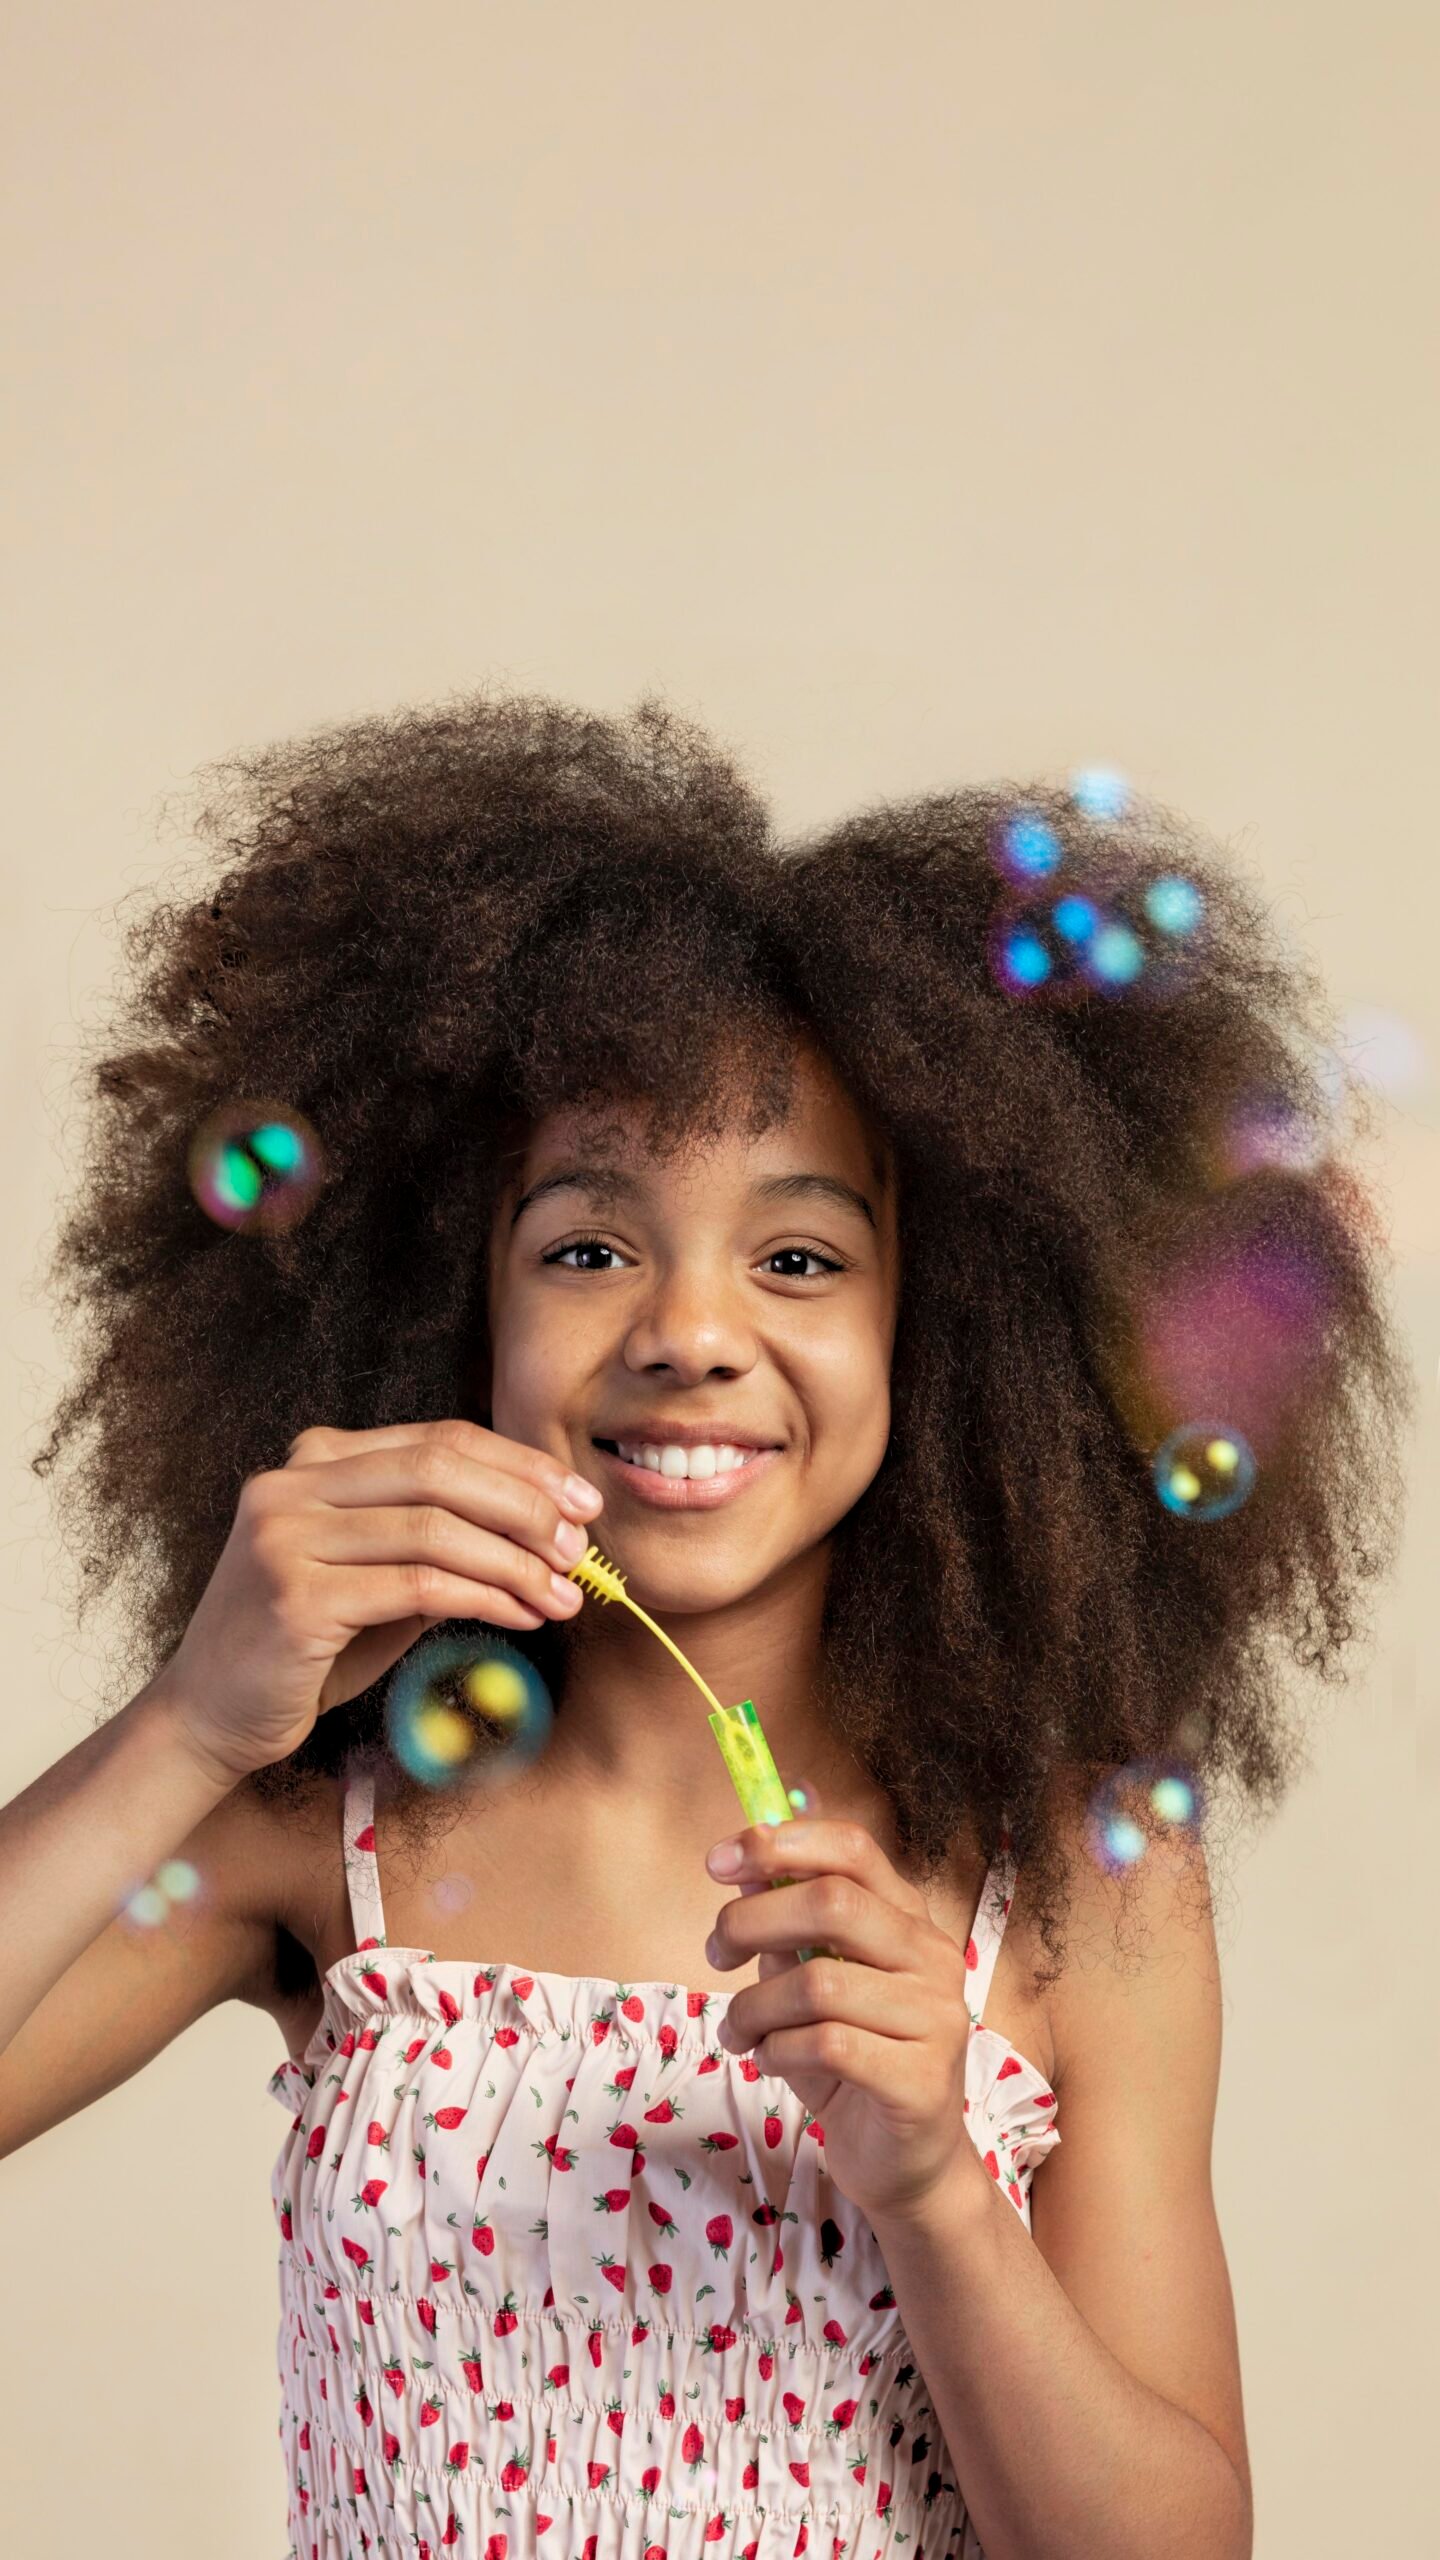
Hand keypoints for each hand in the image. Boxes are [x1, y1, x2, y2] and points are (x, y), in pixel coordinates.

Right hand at [151, 1418, 603, 1783]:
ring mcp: (286, 1536)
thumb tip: (549, 1530)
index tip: (580, 1500)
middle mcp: (293, 1483)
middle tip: (579, 1548)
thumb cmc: (306, 1648)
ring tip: (562, 1595)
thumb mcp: (379, 1579)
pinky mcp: (295, 1596)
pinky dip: (483, 1597)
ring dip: (515, 1563)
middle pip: (441, 1471)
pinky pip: (416, 1586)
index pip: (439, 1440)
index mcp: (315, 1459)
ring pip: (435, 1529)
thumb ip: (442, 1543)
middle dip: (526, 1507)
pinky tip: (519, 1616)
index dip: (519, 1466)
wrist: (209, 1716)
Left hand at [704, 1813, 989, 2228]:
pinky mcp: (921, 2079)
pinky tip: (769, 2060)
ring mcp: (935, 2018)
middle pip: (832, 1903)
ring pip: (818, 1983)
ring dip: (755, 2006)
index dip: (779, 1844)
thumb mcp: (810, 1985)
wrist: (905, 2164)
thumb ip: (787, 1929)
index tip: (717, 1861)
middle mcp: (932, 1957)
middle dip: (751, 1921)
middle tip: (715, 1953)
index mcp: (908, 1919)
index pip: (852, 1849)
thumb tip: (743, 1869)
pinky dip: (778, 2050)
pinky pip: (828, 2045)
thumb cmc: (852, 2064)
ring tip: (737, 2032)